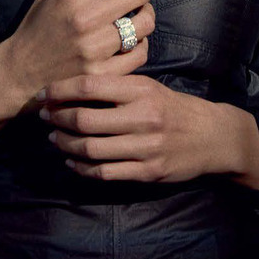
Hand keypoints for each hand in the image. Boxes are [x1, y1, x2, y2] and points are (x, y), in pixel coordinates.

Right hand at [2, 0, 157, 97]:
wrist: (20, 72)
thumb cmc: (39, 25)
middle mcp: (86, 18)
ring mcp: (95, 48)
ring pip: (145, 23)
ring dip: (147, 13)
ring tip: (140, 12)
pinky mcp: (102, 73)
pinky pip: (140, 52)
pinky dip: (141, 43)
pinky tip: (133, 39)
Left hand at [39, 73, 240, 183]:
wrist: (214, 137)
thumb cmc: (175, 108)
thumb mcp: (151, 88)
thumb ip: (118, 88)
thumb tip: (73, 87)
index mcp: (142, 90)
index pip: (91, 85)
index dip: (61, 89)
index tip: (44, 92)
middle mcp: (143, 117)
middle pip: (85, 119)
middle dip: (57, 118)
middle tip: (44, 116)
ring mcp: (145, 147)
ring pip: (90, 149)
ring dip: (65, 144)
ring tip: (54, 137)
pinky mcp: (147, 172)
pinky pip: (104, 173)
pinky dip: (81, 168)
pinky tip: (71, 162)